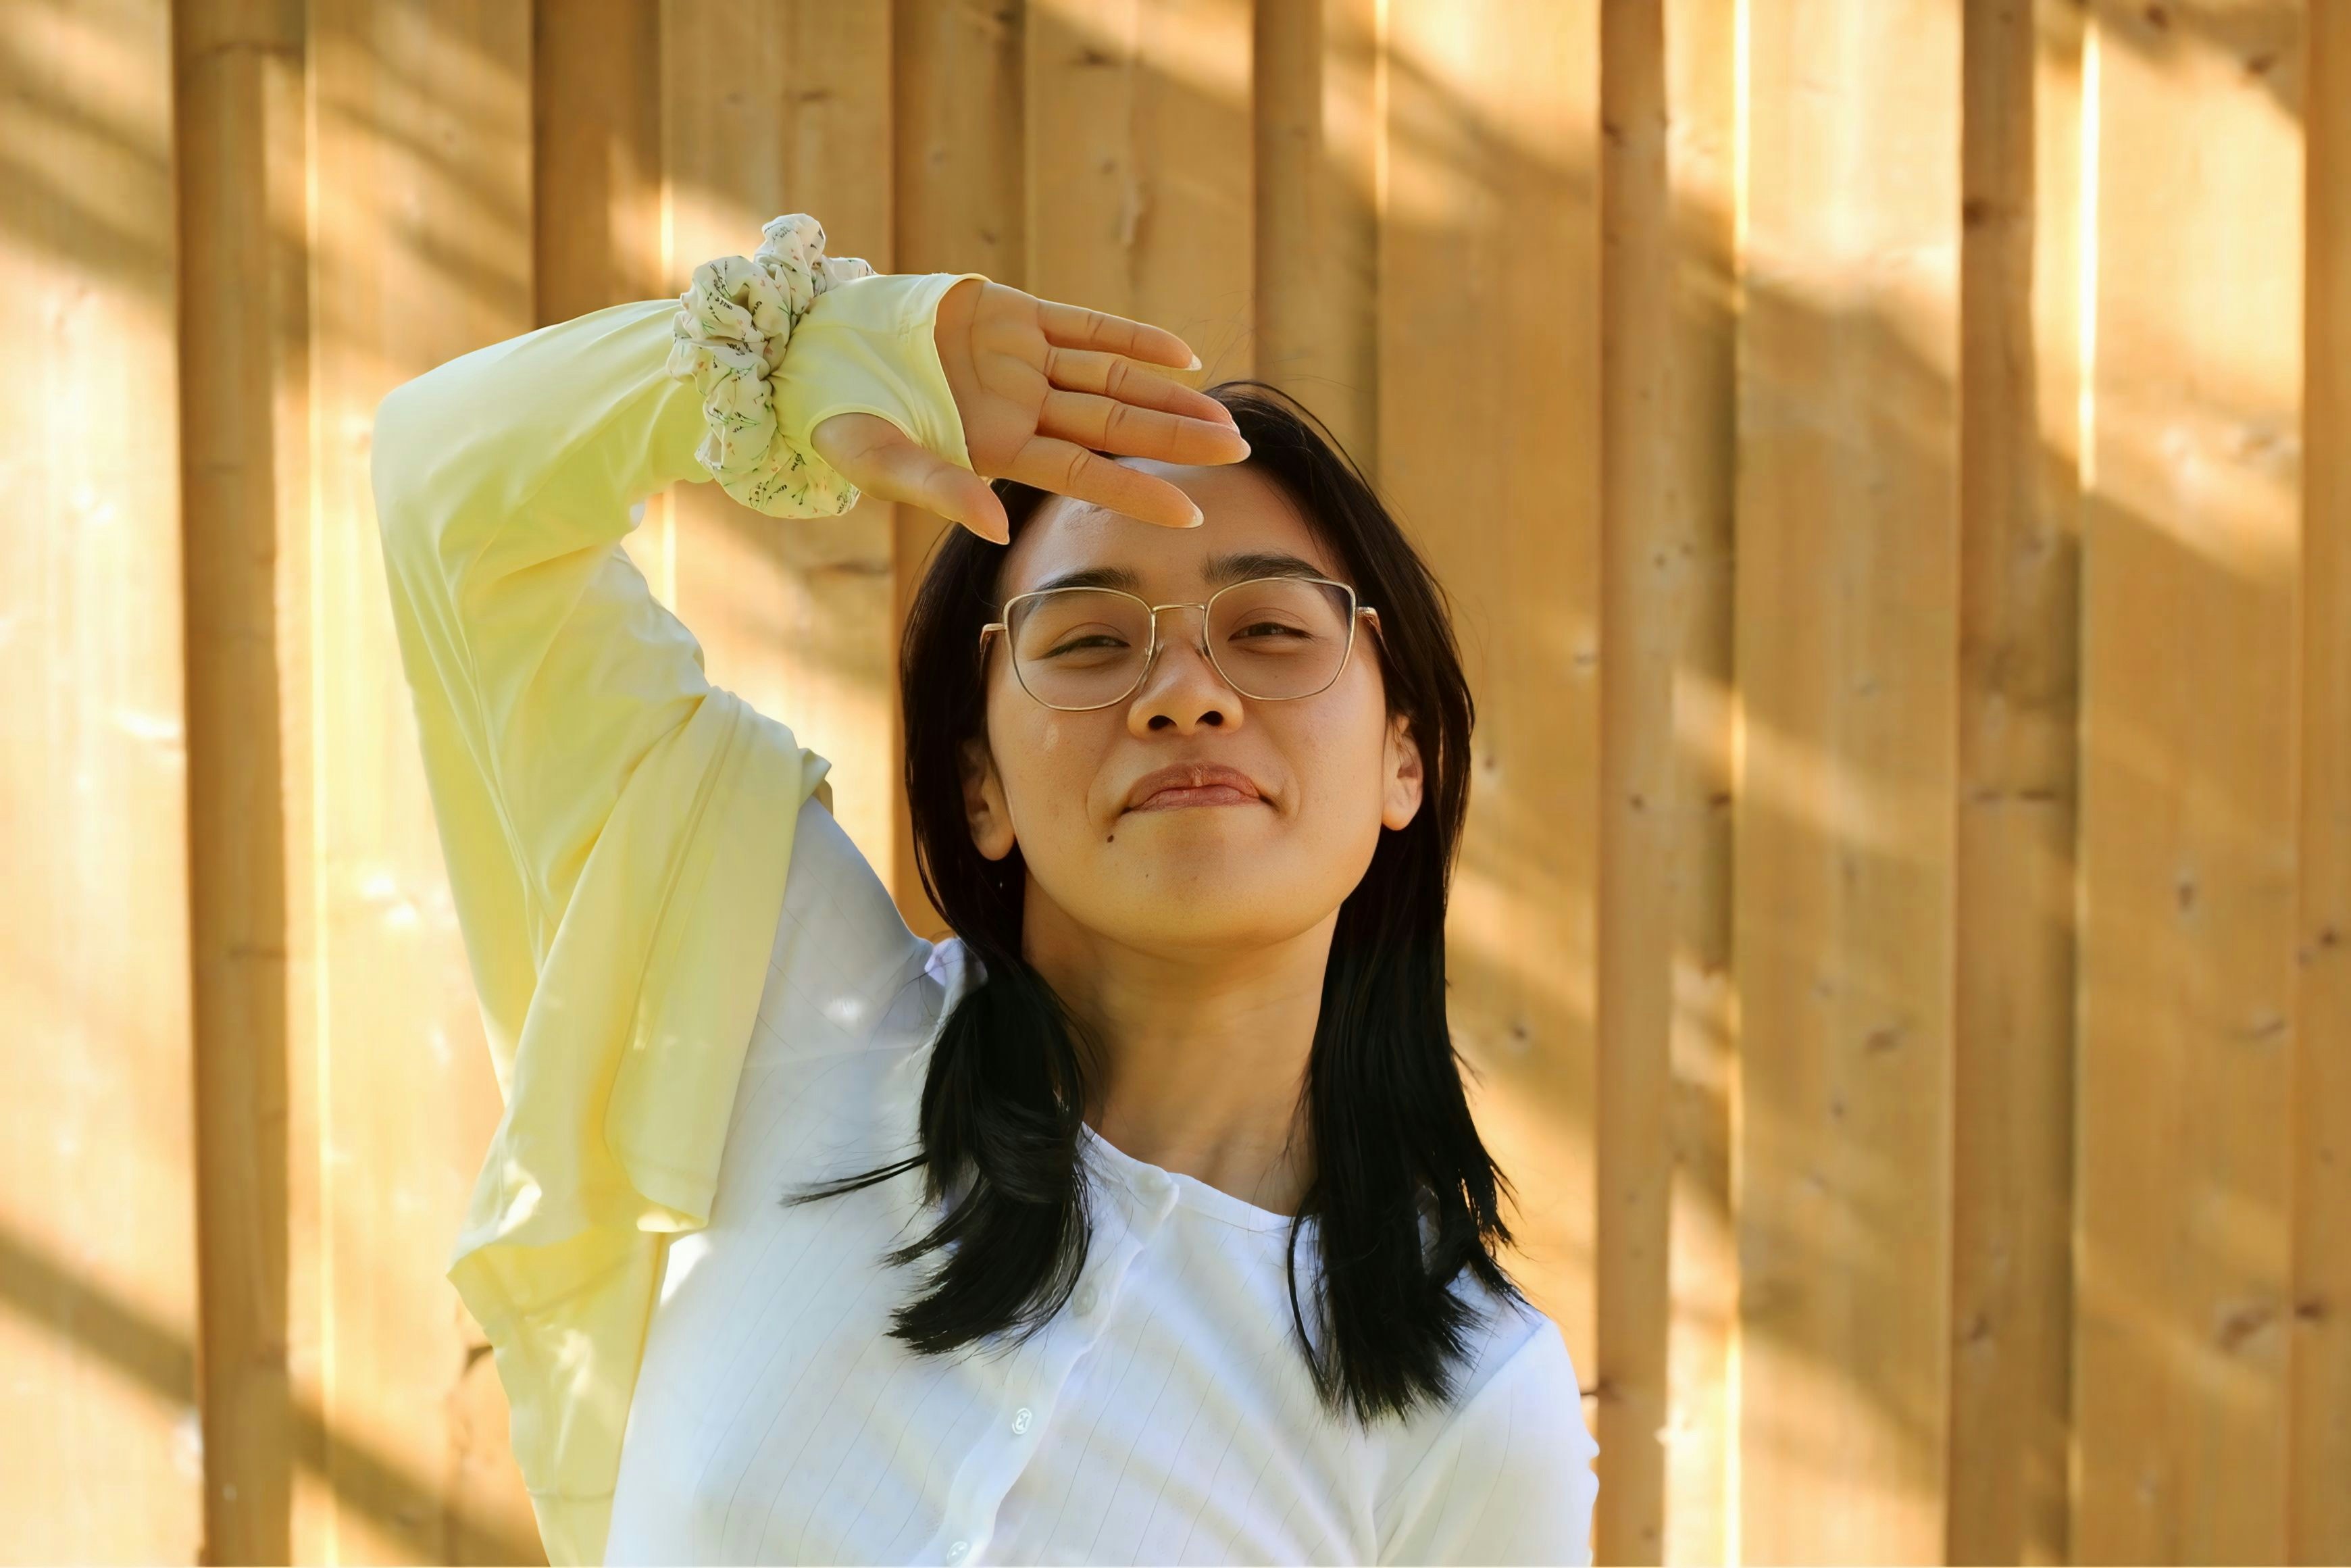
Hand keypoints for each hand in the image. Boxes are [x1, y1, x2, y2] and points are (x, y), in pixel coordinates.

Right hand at [808, 277, 1249, 542]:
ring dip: (1169, 394)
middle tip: (1239, 452)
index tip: (1194, 515)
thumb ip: (942, 491)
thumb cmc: (839, 418)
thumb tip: (996, 527)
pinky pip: (1085, 325)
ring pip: (1113, 377)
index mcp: (997, 451)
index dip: (1139, 492)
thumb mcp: (883, 459)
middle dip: (1177, 438)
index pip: (1085, 475)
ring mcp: (1021, 359)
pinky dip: (1133, 336)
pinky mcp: (1013, 311)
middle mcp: (1021, 409)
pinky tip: (1183, 356)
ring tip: (1225, 415)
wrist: (811, 349)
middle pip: (1115, 425)